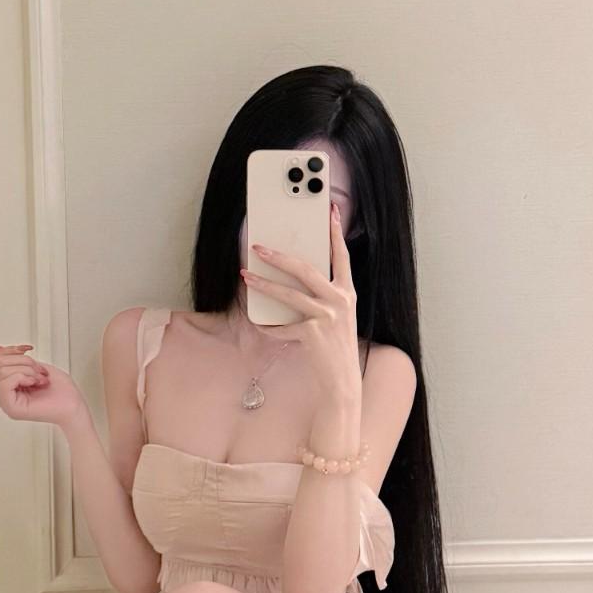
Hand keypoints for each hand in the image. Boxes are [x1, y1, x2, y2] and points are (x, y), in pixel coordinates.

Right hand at [0, 343, 86, 427]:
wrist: (73, 405)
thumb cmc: (61, 390)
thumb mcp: (36, 365)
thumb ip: (16, 359)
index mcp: (9, 384)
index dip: (10, 350)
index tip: (27, 349)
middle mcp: (5, 393)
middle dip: (23, 360)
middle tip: (38, 371)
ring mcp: (6, 401)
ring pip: (2, 370)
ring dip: (27, 369)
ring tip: (39, 379)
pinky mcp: (11, 407)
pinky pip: (6, 382)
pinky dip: (24, 377)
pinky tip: (35, 383)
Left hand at [240, 201, 360, 399]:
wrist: (341, 381)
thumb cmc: (334, 347)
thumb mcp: (335, 317)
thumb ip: (320, 297)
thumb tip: (290, 279)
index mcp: (347, 293)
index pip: (342, 256)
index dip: (335, 232)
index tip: (330, 211)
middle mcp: (340, 301)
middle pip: (306, 269)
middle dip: (279, 256)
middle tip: (259, 248)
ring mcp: (327, 317)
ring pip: (288, 293)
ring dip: (263, 284)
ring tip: (246, 276)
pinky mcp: (312, 333)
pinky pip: (281, 325)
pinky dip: (268, 326)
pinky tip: (259, 324)